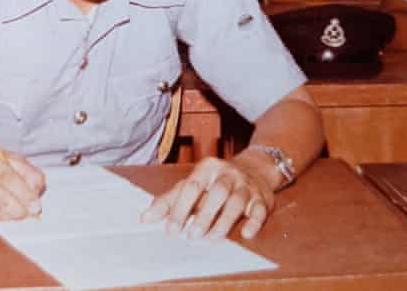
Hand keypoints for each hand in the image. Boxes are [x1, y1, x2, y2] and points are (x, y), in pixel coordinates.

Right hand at [0, 143, 44, 220]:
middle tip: (32, 212)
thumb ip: (27, 172)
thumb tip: (38, 190)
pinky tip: (6, 214)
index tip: (36, 204)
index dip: (23, 192)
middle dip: (18, 206)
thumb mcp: (8, 159)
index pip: (5, 175)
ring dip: (9, 214)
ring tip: (21, 213)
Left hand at [141, 156, 274, 239]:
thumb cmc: (214, 182)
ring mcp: (246, 185)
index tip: (171, 230)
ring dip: (224, 222)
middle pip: (217, 192)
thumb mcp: (191, 185)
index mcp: (207, 168)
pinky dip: (253, 222)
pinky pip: (260, 210)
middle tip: (192, 236)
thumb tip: (144, 219)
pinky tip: (246, 233)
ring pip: (237, 201)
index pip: (192, 186)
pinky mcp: (262, 198)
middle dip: (204, 215)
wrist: (254, 169)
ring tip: (211, 238)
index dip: (180, 208)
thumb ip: (168, 201)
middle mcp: (228, 174)